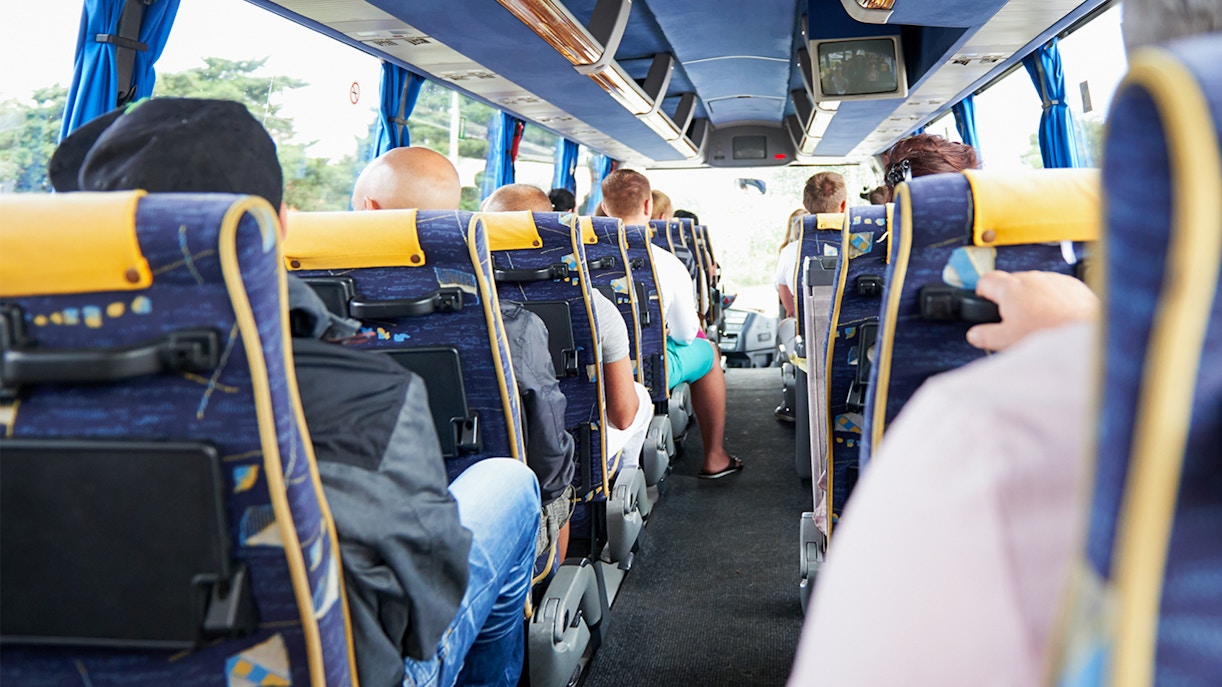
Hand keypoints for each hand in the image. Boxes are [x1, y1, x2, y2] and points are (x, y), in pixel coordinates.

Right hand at [966, 270, 1098, 350]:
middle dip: (1009, 298)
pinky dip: (1053, 299)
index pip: (985, 280)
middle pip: (1010, 282)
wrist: (1087, 330)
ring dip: (1032, 298)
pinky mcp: (1071, 284)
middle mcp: (1030, 278)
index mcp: (1010, 288)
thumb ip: (985, 335)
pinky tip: (1056, 316)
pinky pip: (1055, 288)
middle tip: (1013, 319)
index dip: (981, 292)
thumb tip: (974, 334)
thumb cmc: (1049, 333)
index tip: (984, 302)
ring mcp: (1052, 279)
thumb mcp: (1006, 340)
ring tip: (1038, 320)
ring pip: (1034, 285)